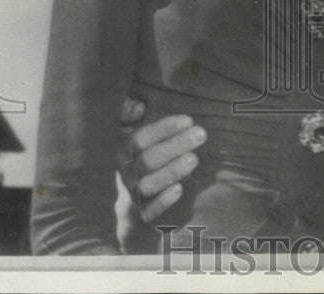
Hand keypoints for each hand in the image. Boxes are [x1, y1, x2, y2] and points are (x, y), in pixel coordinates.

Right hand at [117, 98, 205, 222]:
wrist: (129, 212)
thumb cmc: (139, 164)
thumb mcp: (135, 140)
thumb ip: (130, 118)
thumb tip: (139, 106)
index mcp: (122, 153)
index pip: (139, 139)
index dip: (162, 129)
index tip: (188, 120)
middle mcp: (124, 174)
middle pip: (147, 159)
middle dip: (175, 145)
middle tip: (201, 134)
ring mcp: (131, 196)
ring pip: (148, 183)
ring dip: (171, 170)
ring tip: (194, 159)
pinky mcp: (140, 217)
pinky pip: (148, 211)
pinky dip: (162, 201)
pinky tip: (179, 189)